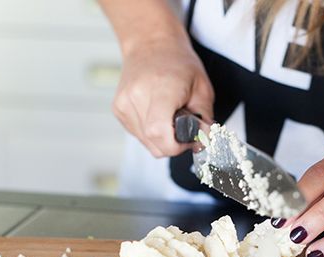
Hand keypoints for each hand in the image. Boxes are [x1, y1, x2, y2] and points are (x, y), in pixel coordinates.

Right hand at [112, 36, 214, 157]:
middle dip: (173, 143)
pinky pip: (138, 135)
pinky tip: (156, 114)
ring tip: (168, 115)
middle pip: (154, 144)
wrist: (151, 43)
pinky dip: (151, 132)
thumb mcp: (202, 87)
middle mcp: (137, 95)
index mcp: (161, 88)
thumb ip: (205, 119)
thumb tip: (204, 141)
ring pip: (146, 143)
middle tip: (182, 126)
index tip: (187, 139)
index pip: (159, 133)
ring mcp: (124, 103)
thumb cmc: (177, 62)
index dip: (176, 145)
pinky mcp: (118, 109)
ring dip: (162, 138)